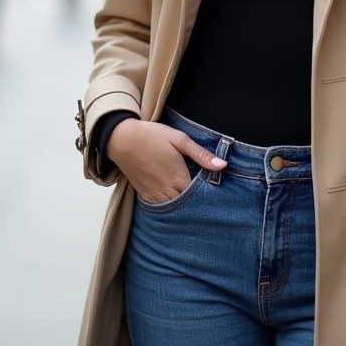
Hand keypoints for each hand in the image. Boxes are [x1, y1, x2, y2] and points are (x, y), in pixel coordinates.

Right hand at [107, 118, 226, 203]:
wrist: (121, 139)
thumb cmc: (152, 136)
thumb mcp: (179, 139)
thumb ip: (201, 154)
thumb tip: (223, 165)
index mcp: (178, 178)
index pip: (200, 195)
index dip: (208, 192)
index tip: (215, 187)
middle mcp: (167, 191)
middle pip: (188, 204)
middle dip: (197, 200)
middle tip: (206, 192)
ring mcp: (154, 196)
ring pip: (175, 208)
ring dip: (184, 204)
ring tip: (192, 194)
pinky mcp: (145, 196)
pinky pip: (162, 208)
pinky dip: (170, 205)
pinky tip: (175, 195)